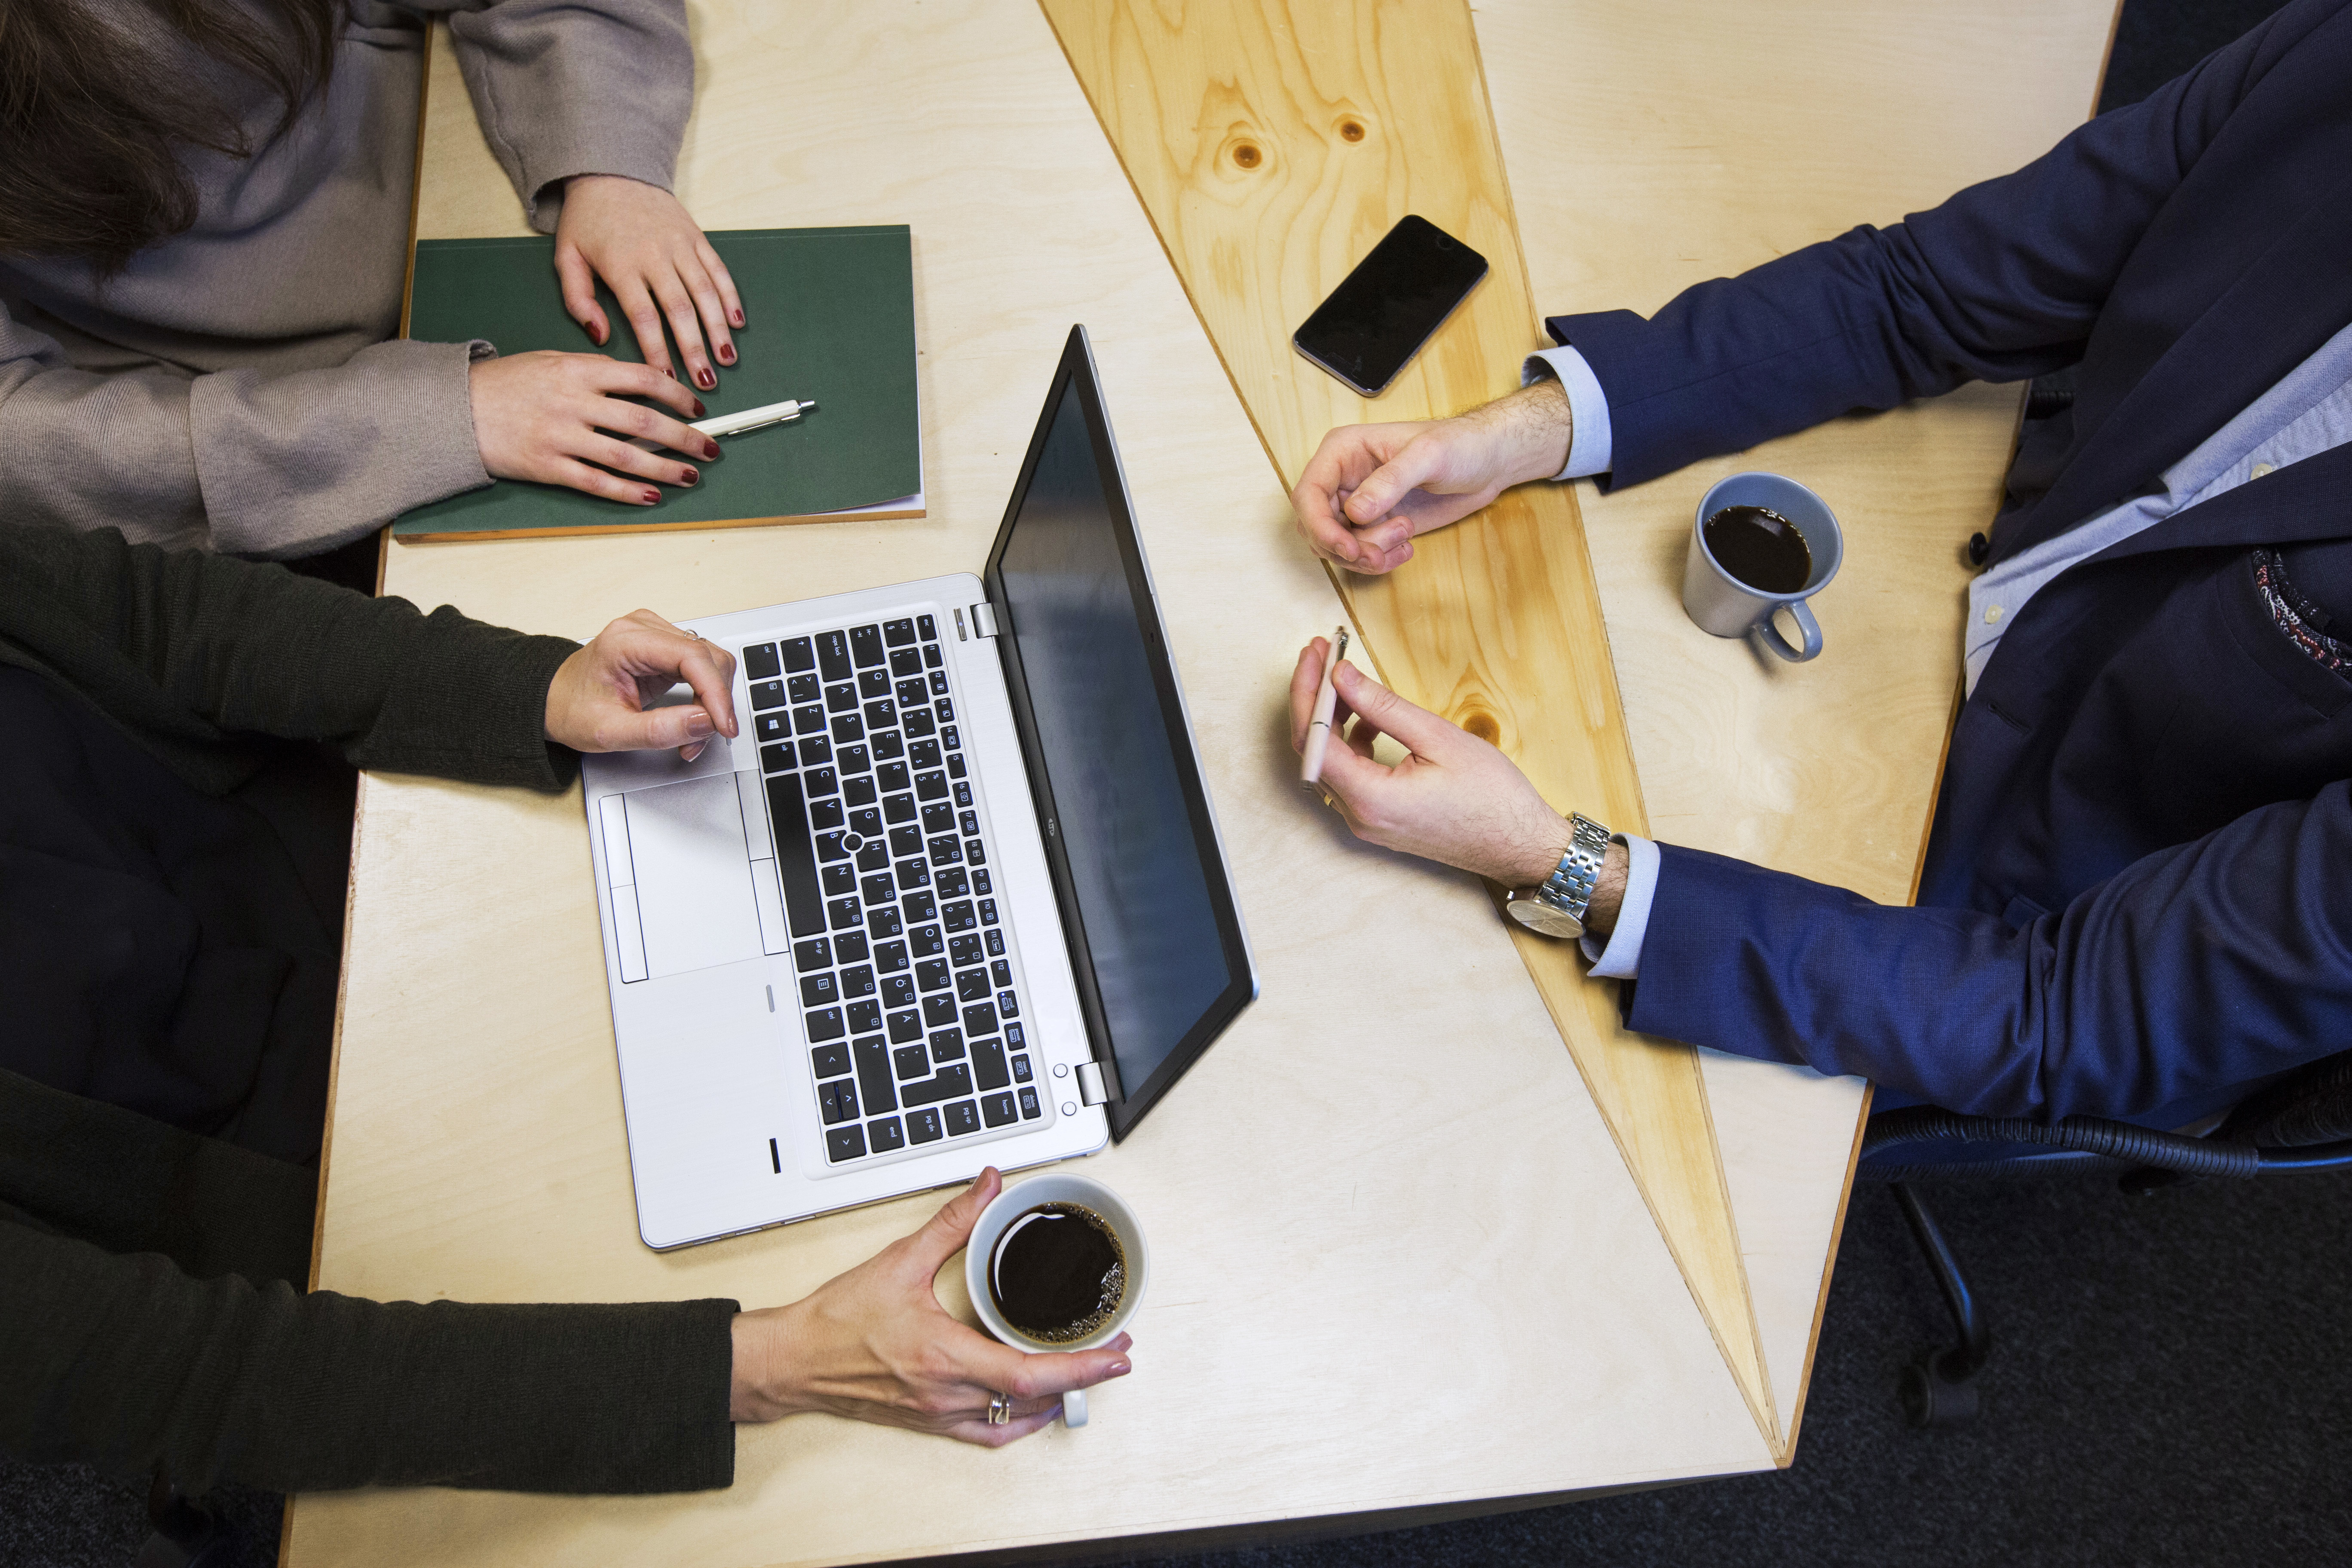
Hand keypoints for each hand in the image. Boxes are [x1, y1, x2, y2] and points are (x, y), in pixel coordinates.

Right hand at [470, 351, 719, 504]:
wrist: (460, 409)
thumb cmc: (509, 382)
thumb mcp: (553, 360)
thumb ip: (596, 369)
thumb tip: (641, 381)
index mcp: (579, 370)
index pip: (642, 379)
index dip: (677, 396)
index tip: (697, 408)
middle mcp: (574, 403)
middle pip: (644, 422)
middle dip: (685, 437)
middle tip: (711, 448)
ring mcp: (562, 437)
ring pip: (627, 457)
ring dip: (665, 469)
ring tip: (691, 476)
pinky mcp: (549, 468)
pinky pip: (597, 484)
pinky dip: (628, 493)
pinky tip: (652, 497)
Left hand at [545, 609, 740, 762]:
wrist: (554, 700)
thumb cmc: (572, 710)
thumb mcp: (609, 732)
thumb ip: (658, 730)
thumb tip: (704, 722)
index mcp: (626, 640)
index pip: (692, 656)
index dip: (715, 693)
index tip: (723, 726)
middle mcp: (645, 628)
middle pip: (708, 658)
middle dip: (714, 703)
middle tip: (700, 739)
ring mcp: (657, 634)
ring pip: (712, 662)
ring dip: (712, 701)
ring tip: (692, 733)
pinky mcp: (666, 647)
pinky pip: (703, 667)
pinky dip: (705, 696)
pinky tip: (692, 718)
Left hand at [554, 174, 742, 391]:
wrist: (610, 170)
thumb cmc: (587, 219)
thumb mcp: (566, 257)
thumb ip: (578, 300)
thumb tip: (601, 336)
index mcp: (621, 264)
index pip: (644, 317)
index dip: (658, 351)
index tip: (666, 378)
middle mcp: (654, 255)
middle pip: (680, 310)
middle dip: (695, 349)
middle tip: (705, 381)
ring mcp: (679, 244)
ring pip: (705, 292)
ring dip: (718, 328)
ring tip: (726, 358)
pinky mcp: (696, 236)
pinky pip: (718, 269)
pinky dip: (730, 296)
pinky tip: (736, 321)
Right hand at [729, 1169, 1134, 1444]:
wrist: (795, 1360)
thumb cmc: (838, 1320)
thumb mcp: (900, 1260)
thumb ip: (952, 1221)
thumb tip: (988, 1186)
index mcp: (945, 1355)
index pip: (1030, 1373)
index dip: (1082, 1369)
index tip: (1117, 1357)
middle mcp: (948, 1393)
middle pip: (1034, 1398)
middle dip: (1083, 1376)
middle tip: (1114, 1350)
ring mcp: (941, 1412)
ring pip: (1016, 1420)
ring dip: (1057, 1398)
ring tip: (1085, 1370)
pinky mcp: (931, 1420)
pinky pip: (990, 1434)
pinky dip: (1021, 1422)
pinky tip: (1036, 1406)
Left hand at [1289, 638, 1624, 929]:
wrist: (1521, 844)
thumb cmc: (1492, 797)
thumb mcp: (1437, 737)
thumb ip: (1382, 706)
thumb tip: (1340, 676)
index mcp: (1370, 799)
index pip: (1313, 739)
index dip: (1307, 691)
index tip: (1315, 653)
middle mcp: (1359, 816)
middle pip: (1315, 751)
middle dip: (1315, 699)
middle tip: (1323, 655)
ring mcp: (1367, 822)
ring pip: (1331, 763)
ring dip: (1333, 719)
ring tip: (1348, 680)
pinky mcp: (1379, 820)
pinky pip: (1350, 776)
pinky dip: (1352, 742)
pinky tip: (1371, 719)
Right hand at [1290, 379, 1573, 573]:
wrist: (1486, 462)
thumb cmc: (1459, 445)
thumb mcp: (1427, 455)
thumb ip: (1390, 481)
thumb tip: (1356, 511)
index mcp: (1343, 452)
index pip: (1308, 494)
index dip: (1320, 526)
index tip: (1348, 548)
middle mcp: (1343, 479)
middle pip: (1316, 526)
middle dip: (1345, 547)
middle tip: (1379, 553)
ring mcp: (1357, 504)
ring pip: (1336, 546)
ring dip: (1367, 554)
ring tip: (1404, 539)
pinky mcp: (1374, 525)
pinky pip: (1359, 554)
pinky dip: (1378, 561)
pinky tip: (1406, 548)